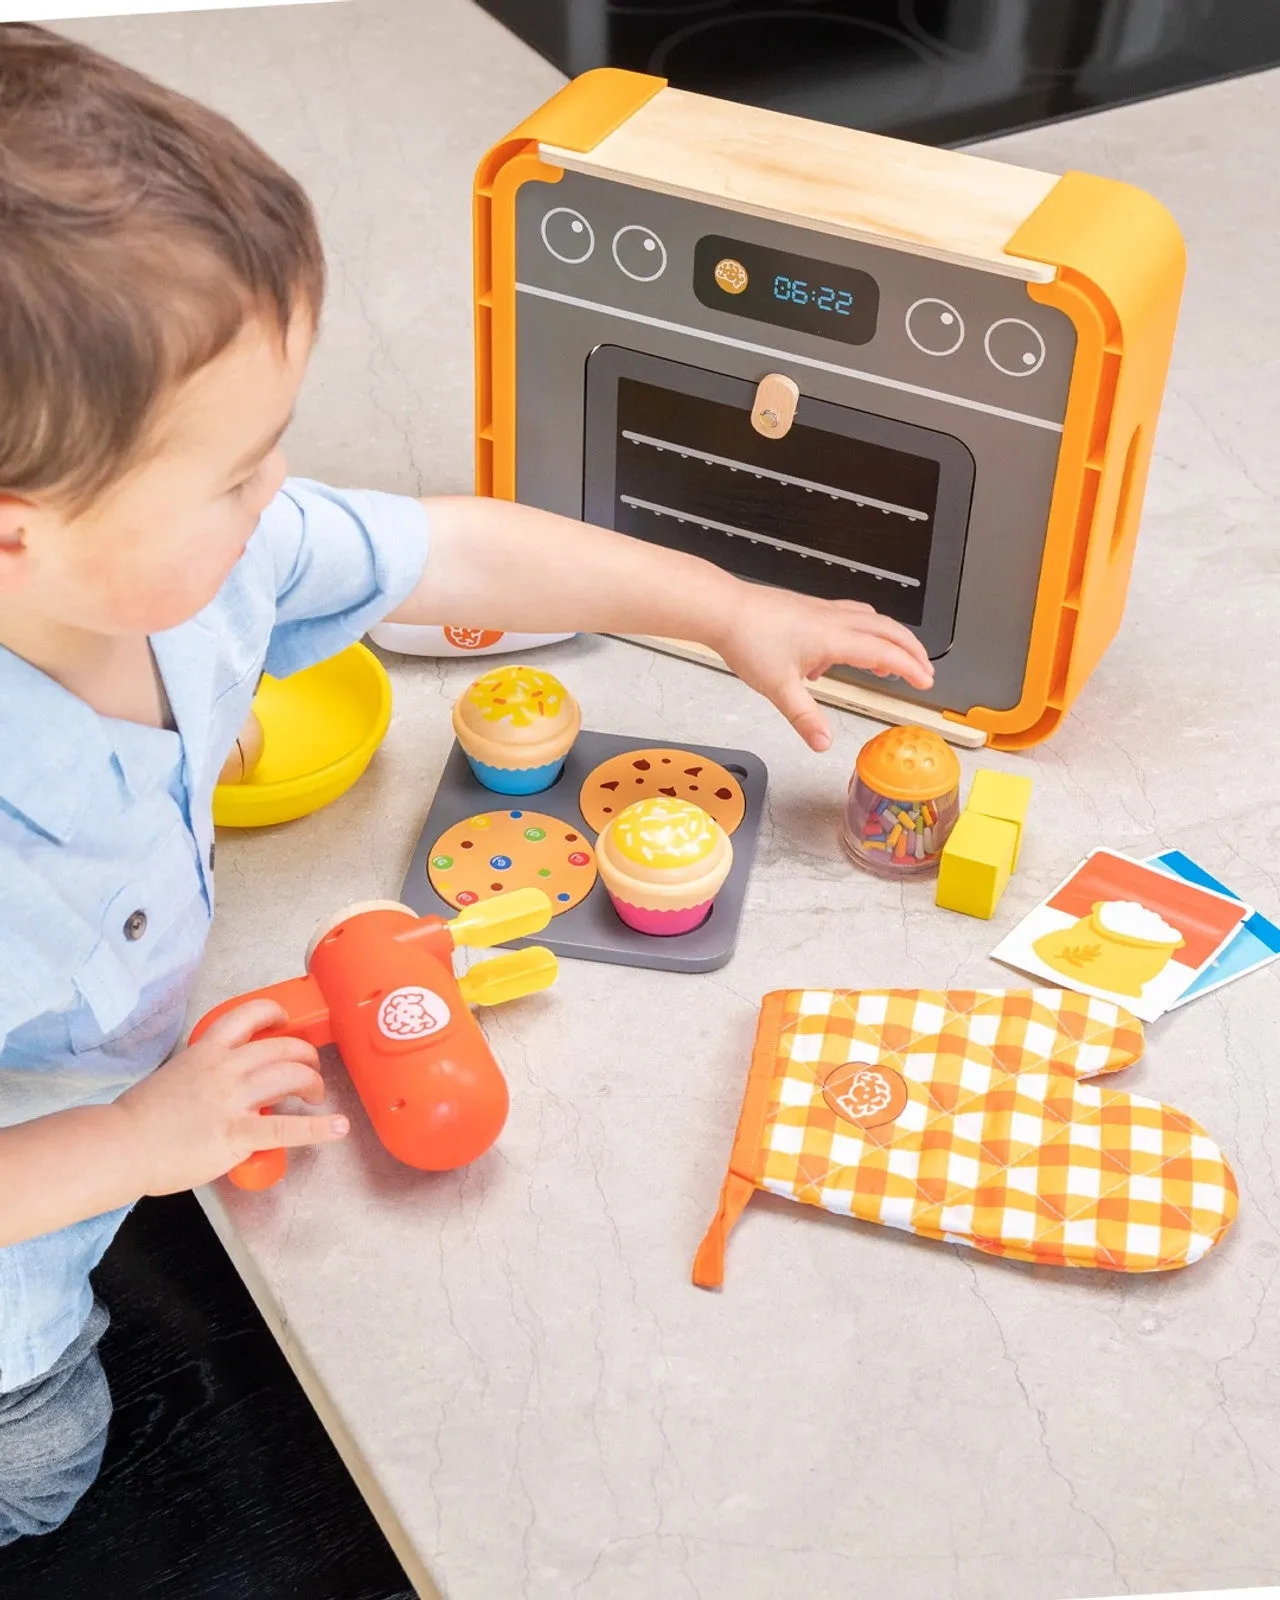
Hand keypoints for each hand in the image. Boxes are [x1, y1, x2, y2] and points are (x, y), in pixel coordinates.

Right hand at [115, 999, 347, 1193]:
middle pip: (283, 1046)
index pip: (248, 1015)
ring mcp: (233, 1099)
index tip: (284, 1020)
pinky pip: (287, 1126)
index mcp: (207, 1051)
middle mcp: (225, 1068)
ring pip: (291, 1076)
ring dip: (313, 1083)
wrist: (124, 1144)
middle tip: (310, 1072)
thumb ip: (205, 1072)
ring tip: (317, 1095)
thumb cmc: (142, 1118)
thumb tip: (225, 1084)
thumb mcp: (175, 1075)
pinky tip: (337, 1125)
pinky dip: (319, 1127)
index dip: (274, 1013)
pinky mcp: (238, 1132)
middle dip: (306, 1056)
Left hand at [711, 585, 934, 750]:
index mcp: (833, 638)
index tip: (925, 681)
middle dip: (910, 649)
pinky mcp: (809, 608)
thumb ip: (804, 717)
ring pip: (869, 618)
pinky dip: (861, 630)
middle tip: (923, 668)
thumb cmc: (748, 639)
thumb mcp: (778, 688)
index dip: (909, 667)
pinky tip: (841, 650)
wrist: (723, 609)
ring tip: (890, 660)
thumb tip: (823, 742)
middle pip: (887, 629)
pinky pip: (848, 615)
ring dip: (888, 636)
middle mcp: (833, 620)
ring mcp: (821, 611)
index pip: (884, 652)